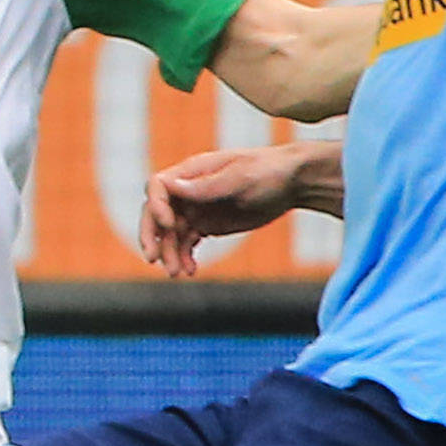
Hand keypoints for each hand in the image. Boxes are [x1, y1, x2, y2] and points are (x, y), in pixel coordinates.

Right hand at [135, 144, 305, 277]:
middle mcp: (188, 191)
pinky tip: (190, 270)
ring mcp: (196, 209)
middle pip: (157, 213)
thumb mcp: (240, 177)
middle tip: (153, 259)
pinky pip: (186, 243)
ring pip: (170, 234)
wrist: (293, 184)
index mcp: (192, 172)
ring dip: (169, 253)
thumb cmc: (268, 172)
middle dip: (152, 236)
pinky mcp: (207, 225)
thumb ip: (206, 186)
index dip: (156, 206)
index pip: (158, 187)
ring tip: (177, 274)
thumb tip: (171, 187)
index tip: (168, 225)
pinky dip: (184, 257)